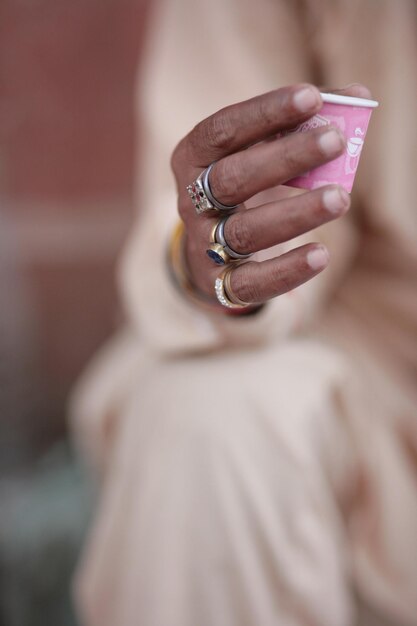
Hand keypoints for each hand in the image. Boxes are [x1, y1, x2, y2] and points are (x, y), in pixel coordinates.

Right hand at [171, 83, 369, 309]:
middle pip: (232, 178)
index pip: (223, 130)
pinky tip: (321, 255)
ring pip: (245, 230)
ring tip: (341, 198)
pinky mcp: (220, 282)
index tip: (312, 96)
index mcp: (194, 156)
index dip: (265, 112)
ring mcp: (203, 243)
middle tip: (335, 140)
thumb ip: (301, 124)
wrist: (209, 249)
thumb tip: (358, 96)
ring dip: (295, 214)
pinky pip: (251, 281)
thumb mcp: (259, 150)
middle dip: (284, 157)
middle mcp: (191, 199)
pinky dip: (287, 270)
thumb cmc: (245, 185)